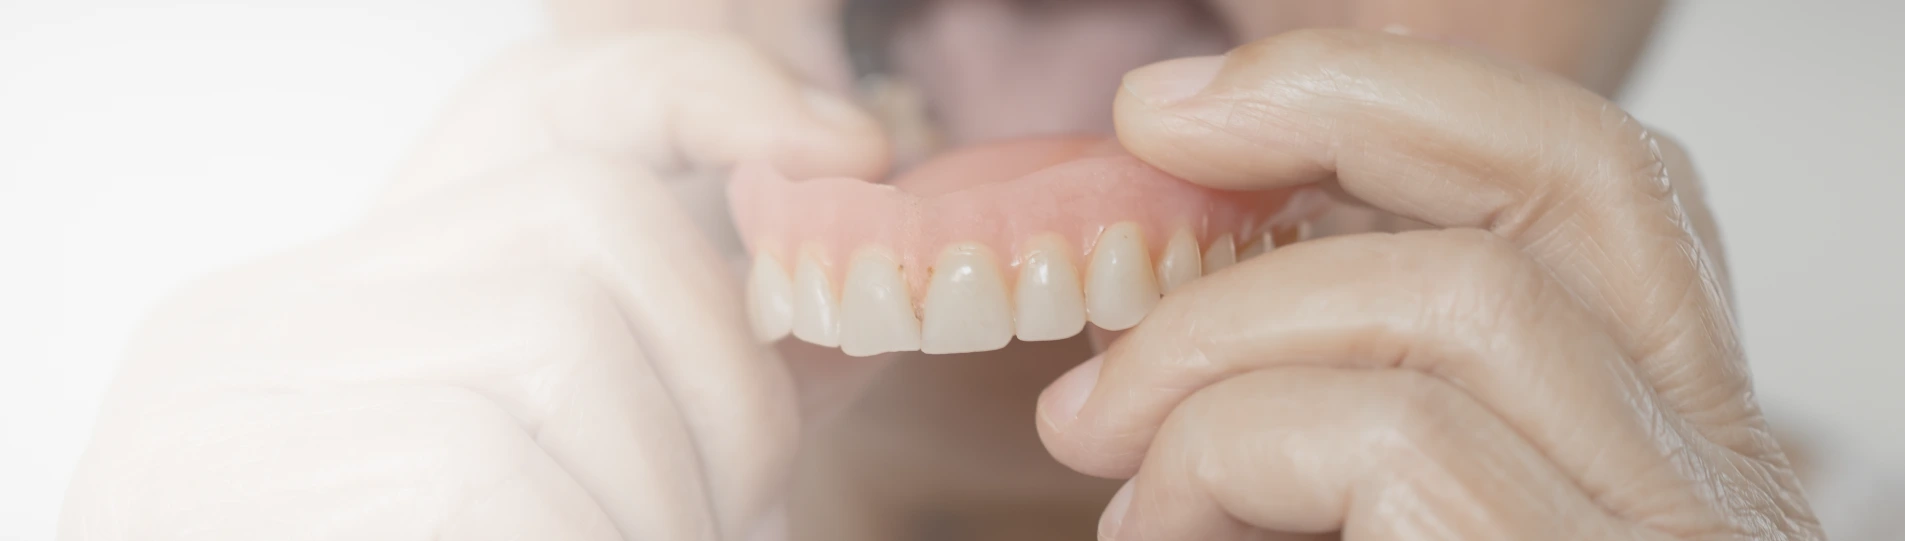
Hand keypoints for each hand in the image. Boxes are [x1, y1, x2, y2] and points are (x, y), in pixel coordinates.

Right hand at [58, 24, 884, 540]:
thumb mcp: (576, 491)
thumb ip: (666, 399)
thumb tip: (840, 306)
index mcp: (345, 304)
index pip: (538, 103)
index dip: (708, 94)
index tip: (849, 154)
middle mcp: (263, 316)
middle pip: (585, 223)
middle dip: (720, 377)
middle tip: (728, 516)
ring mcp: (225, 396)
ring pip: (551, 335)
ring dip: (656, 488)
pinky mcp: (219, 482)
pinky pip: (485, 469)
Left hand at [1036, 30, 1820, 539]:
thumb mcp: (1345, 489)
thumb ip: (1332, 365)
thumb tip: (1210, 226)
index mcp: (1665, 440)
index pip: (1598, 183)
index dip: (1395, 93)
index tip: (1196, 104)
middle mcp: (1714, 484)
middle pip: (1579, 175)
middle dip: (1334, 108)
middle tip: (1146, 133)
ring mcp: (1668, 538)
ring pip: (1458, 302)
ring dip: (1219, 339)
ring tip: (1099, 433)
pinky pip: (1387, 436)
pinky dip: (1218, 454)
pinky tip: (1157, 527)